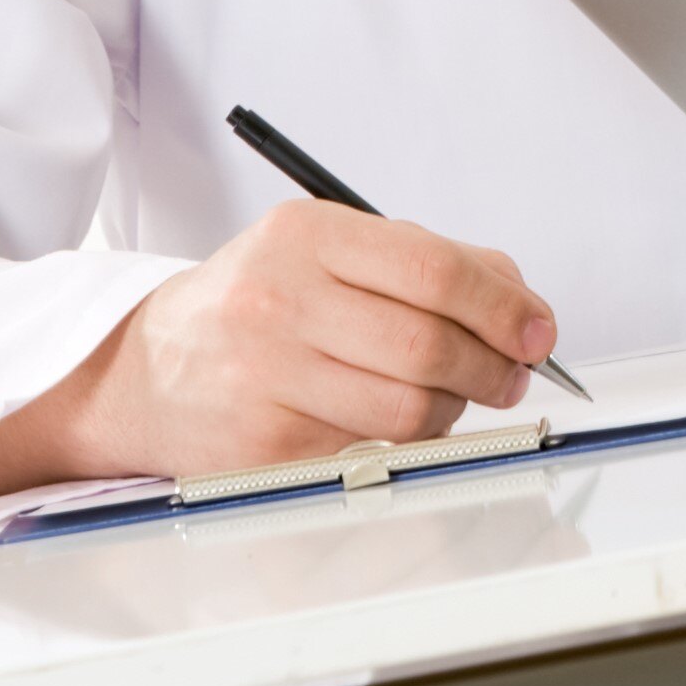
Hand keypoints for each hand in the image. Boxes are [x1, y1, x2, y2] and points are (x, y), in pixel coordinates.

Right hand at [0, 202, 555, 500]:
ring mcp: (265, 376)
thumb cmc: (260, 302)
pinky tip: (397, 421)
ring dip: (453, 410)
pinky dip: (404, 441)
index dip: (504, 306)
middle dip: (492, 366)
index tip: (539, 330)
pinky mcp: (260, 446)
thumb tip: (524, 303)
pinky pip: (369, 450)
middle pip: (428, 346)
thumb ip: (433, 261)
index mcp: (307, 235)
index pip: (436, 270)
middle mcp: (279, 300)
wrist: (146, 369)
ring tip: (453, 396)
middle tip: (512, 373)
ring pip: (407, 409)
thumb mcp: (331, 250)